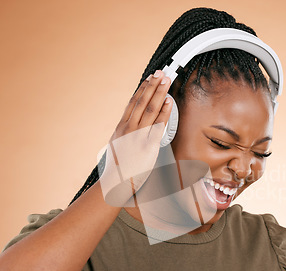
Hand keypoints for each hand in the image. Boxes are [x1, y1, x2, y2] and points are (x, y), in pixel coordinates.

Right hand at [99, 70, 172, 205]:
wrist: (116, 183)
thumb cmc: (118, 167)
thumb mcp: (118, 145)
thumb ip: (125, 133)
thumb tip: (131, 124)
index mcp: (121, 127)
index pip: (133, 103)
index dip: (142, 89)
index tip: (149, 78)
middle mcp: (129, 128)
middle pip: (142, 102)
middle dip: (152, 86)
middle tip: (161, 73)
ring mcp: (138, 136)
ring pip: (150, 109)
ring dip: (159, 93)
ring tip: (166, 81)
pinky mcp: (148, 146)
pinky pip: (158, 126)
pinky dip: (164, 112)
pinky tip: (169, 102)